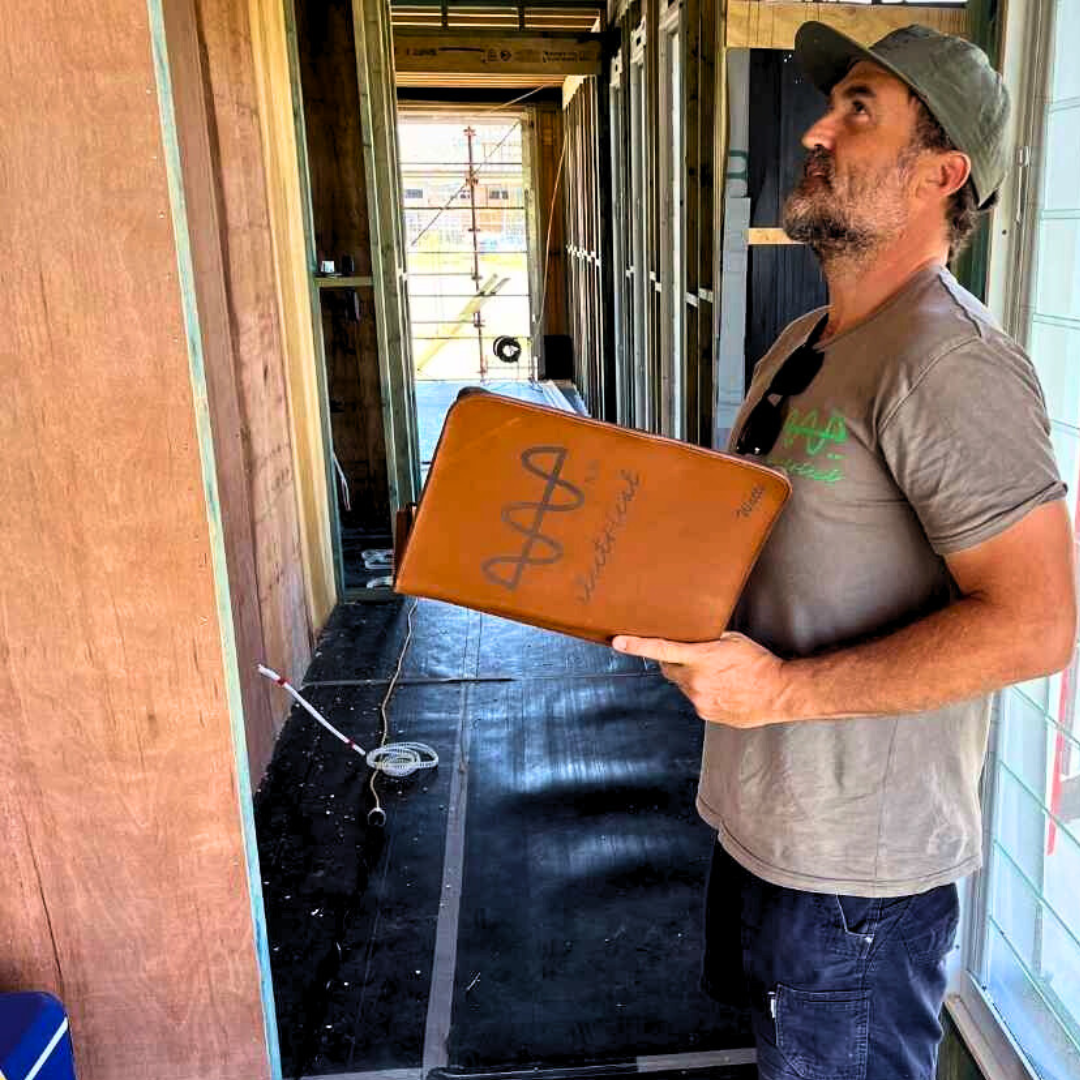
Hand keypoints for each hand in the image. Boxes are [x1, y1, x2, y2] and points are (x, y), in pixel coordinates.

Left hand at [611, 632, 792, 728]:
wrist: (780, 692)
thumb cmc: (759, 663)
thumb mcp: (732, 640)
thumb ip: (706, 638)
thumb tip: (690, 634)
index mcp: (702, 657)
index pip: (662, 649)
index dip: (637, 645)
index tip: (618, 641)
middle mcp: (696, 680)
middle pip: (668, 668)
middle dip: (674, 661)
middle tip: (693, 657)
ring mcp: (699, 699)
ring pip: (682, 685)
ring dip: (691, 678)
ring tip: (718, 676)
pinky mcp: (706, 713)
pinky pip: (694, 699)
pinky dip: (702, 693)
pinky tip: (721, 689)